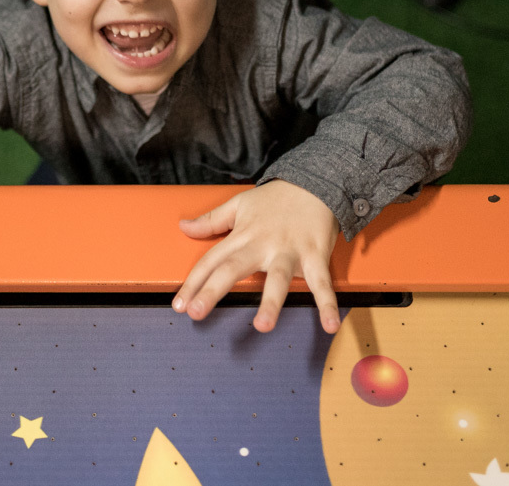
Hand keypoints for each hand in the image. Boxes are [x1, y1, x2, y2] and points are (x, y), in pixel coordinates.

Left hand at [172, 180, 340, 333]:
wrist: (316, 182)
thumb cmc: (276, 198)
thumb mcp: (239, 204)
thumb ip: (211, 220)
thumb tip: (183, 226)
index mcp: (242, 236)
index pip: (211, 261)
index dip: (193, 283)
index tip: (178, 305)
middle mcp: (262, 245)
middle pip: (233, 269)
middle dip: (213, 291)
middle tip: (196, 313)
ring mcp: (289, 251)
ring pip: (278, 279)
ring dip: (271, 303)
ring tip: (262, 326)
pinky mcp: (315, 255)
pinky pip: (321, 283)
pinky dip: (327, 303)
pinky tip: (329, 325)